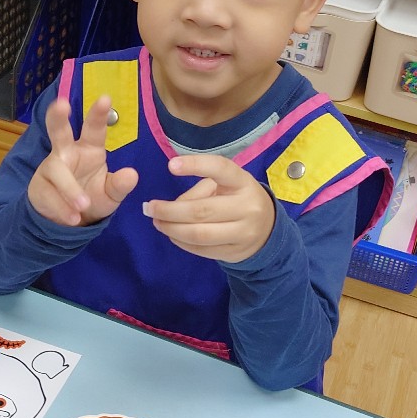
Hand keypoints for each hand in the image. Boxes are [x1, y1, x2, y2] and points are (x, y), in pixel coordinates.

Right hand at [28, 96, 137, 226]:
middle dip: (58, 117)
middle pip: (59, 131)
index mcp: (89, 149)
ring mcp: (50, 168)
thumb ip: (120, 185)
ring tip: (83, 204)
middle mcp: (67, 152)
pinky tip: (73, 218)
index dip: (98, 114)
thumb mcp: (111, 194)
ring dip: (69, 188)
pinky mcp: (39, 186)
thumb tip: (132, 175)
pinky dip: (62, 207)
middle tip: (60, 104)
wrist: (69, 220)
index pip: (94, 129)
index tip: (105, 98)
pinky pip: (50, 195)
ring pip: (56, 170)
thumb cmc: (93, 197)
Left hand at [144, 154, 275, 262]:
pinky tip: (171, 234)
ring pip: (199, 234)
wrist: (267, 229)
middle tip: (149, 208)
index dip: (196, 165)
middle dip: (169, 210)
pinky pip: (201, 249)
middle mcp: (247, 207)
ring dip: (172, 229)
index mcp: (243, 182)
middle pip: (201, 211)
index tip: (171, 166)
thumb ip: (198, 191)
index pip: (220, 168)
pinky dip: (181, 242)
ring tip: (157, 222)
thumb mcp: (224, 186)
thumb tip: (170, 208)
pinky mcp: (235, 252)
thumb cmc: (236, 199)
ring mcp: (243, 233)